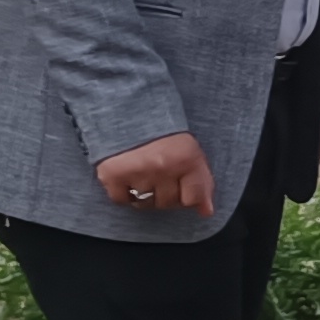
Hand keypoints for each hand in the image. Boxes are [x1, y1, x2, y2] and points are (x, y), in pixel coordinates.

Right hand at [95, 132, 213, 215]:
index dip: (186, 194)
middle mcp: (163, 167)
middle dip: (163, 191)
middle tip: (157, 171)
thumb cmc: (160, 131)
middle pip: (166, 203)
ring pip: (144, 203)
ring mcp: (137, 172)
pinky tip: (126, 173)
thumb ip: (201, 181)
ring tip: (142, 170)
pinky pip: (121, 199)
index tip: (179, 183)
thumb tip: (206, 211)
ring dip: (143, 192)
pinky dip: (122, 192)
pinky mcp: (113, 175)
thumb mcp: (189, 150)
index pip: (192, 198)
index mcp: (186, 158)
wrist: (126, 108)